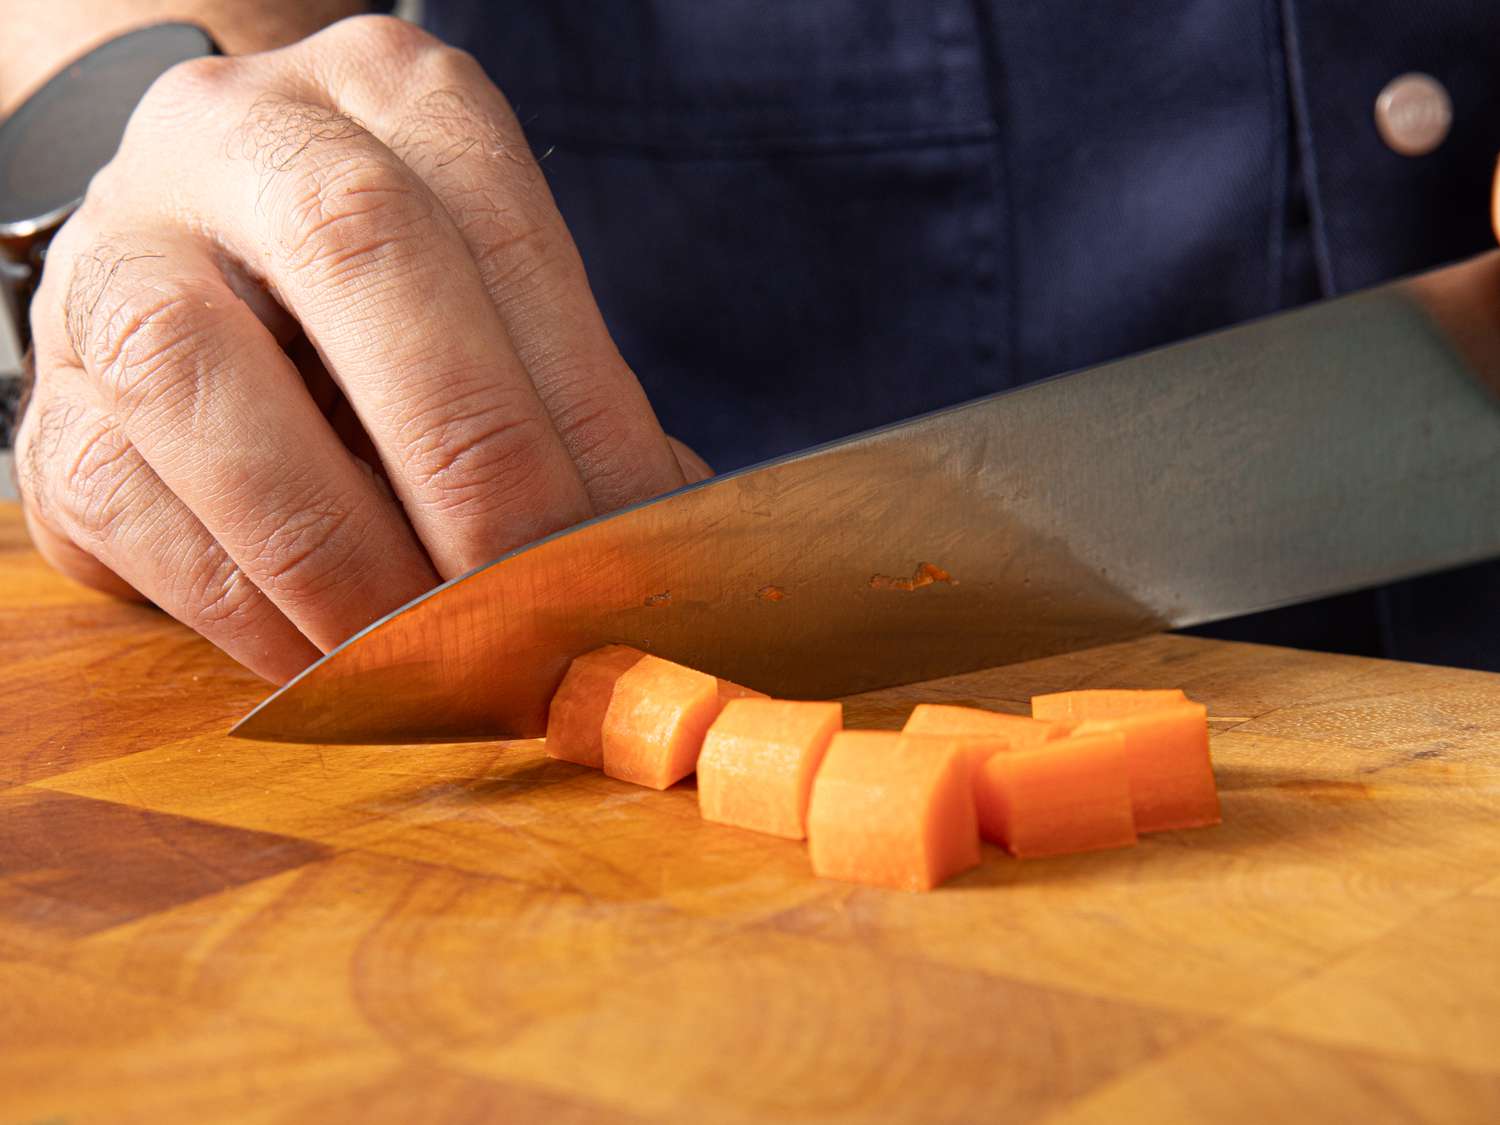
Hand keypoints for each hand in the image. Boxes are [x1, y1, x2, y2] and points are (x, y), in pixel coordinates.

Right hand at [16, 16, 707, 682]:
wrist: (202, 264)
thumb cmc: (390, 313)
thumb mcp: (486, 304)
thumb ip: (558, 400)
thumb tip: (652, 534)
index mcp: (394, 98)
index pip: (508, 241)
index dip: (583, 415)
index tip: (634, 549)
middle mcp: (240, 134)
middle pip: (363, 253)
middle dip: (475, 467)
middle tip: (543, 605)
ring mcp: (117, 253)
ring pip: (199, 373)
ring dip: (342, 553)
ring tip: (435, 653)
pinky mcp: (44, 400)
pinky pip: (128, 505)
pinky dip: (247, 608)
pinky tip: (332, 657)